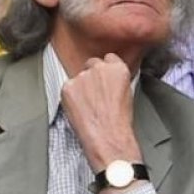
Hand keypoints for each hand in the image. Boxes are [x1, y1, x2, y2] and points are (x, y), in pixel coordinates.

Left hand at [59, 54, 142, 173]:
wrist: (107, 135)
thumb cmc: (119, 120)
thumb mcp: (126, 92)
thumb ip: (115, 79)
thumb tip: (107, 79)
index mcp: (117, 68)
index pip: (108, 58)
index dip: (105, 69)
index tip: (103, 79)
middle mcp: (99, 68)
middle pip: (91, 63)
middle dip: (90, 75)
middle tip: (92, 94)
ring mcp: (82, 76)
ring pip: (78, 76)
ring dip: (80, 87)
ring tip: (87, 106)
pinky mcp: (68, 87)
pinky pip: (67, 88)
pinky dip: (70, 96)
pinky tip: (78, 108)